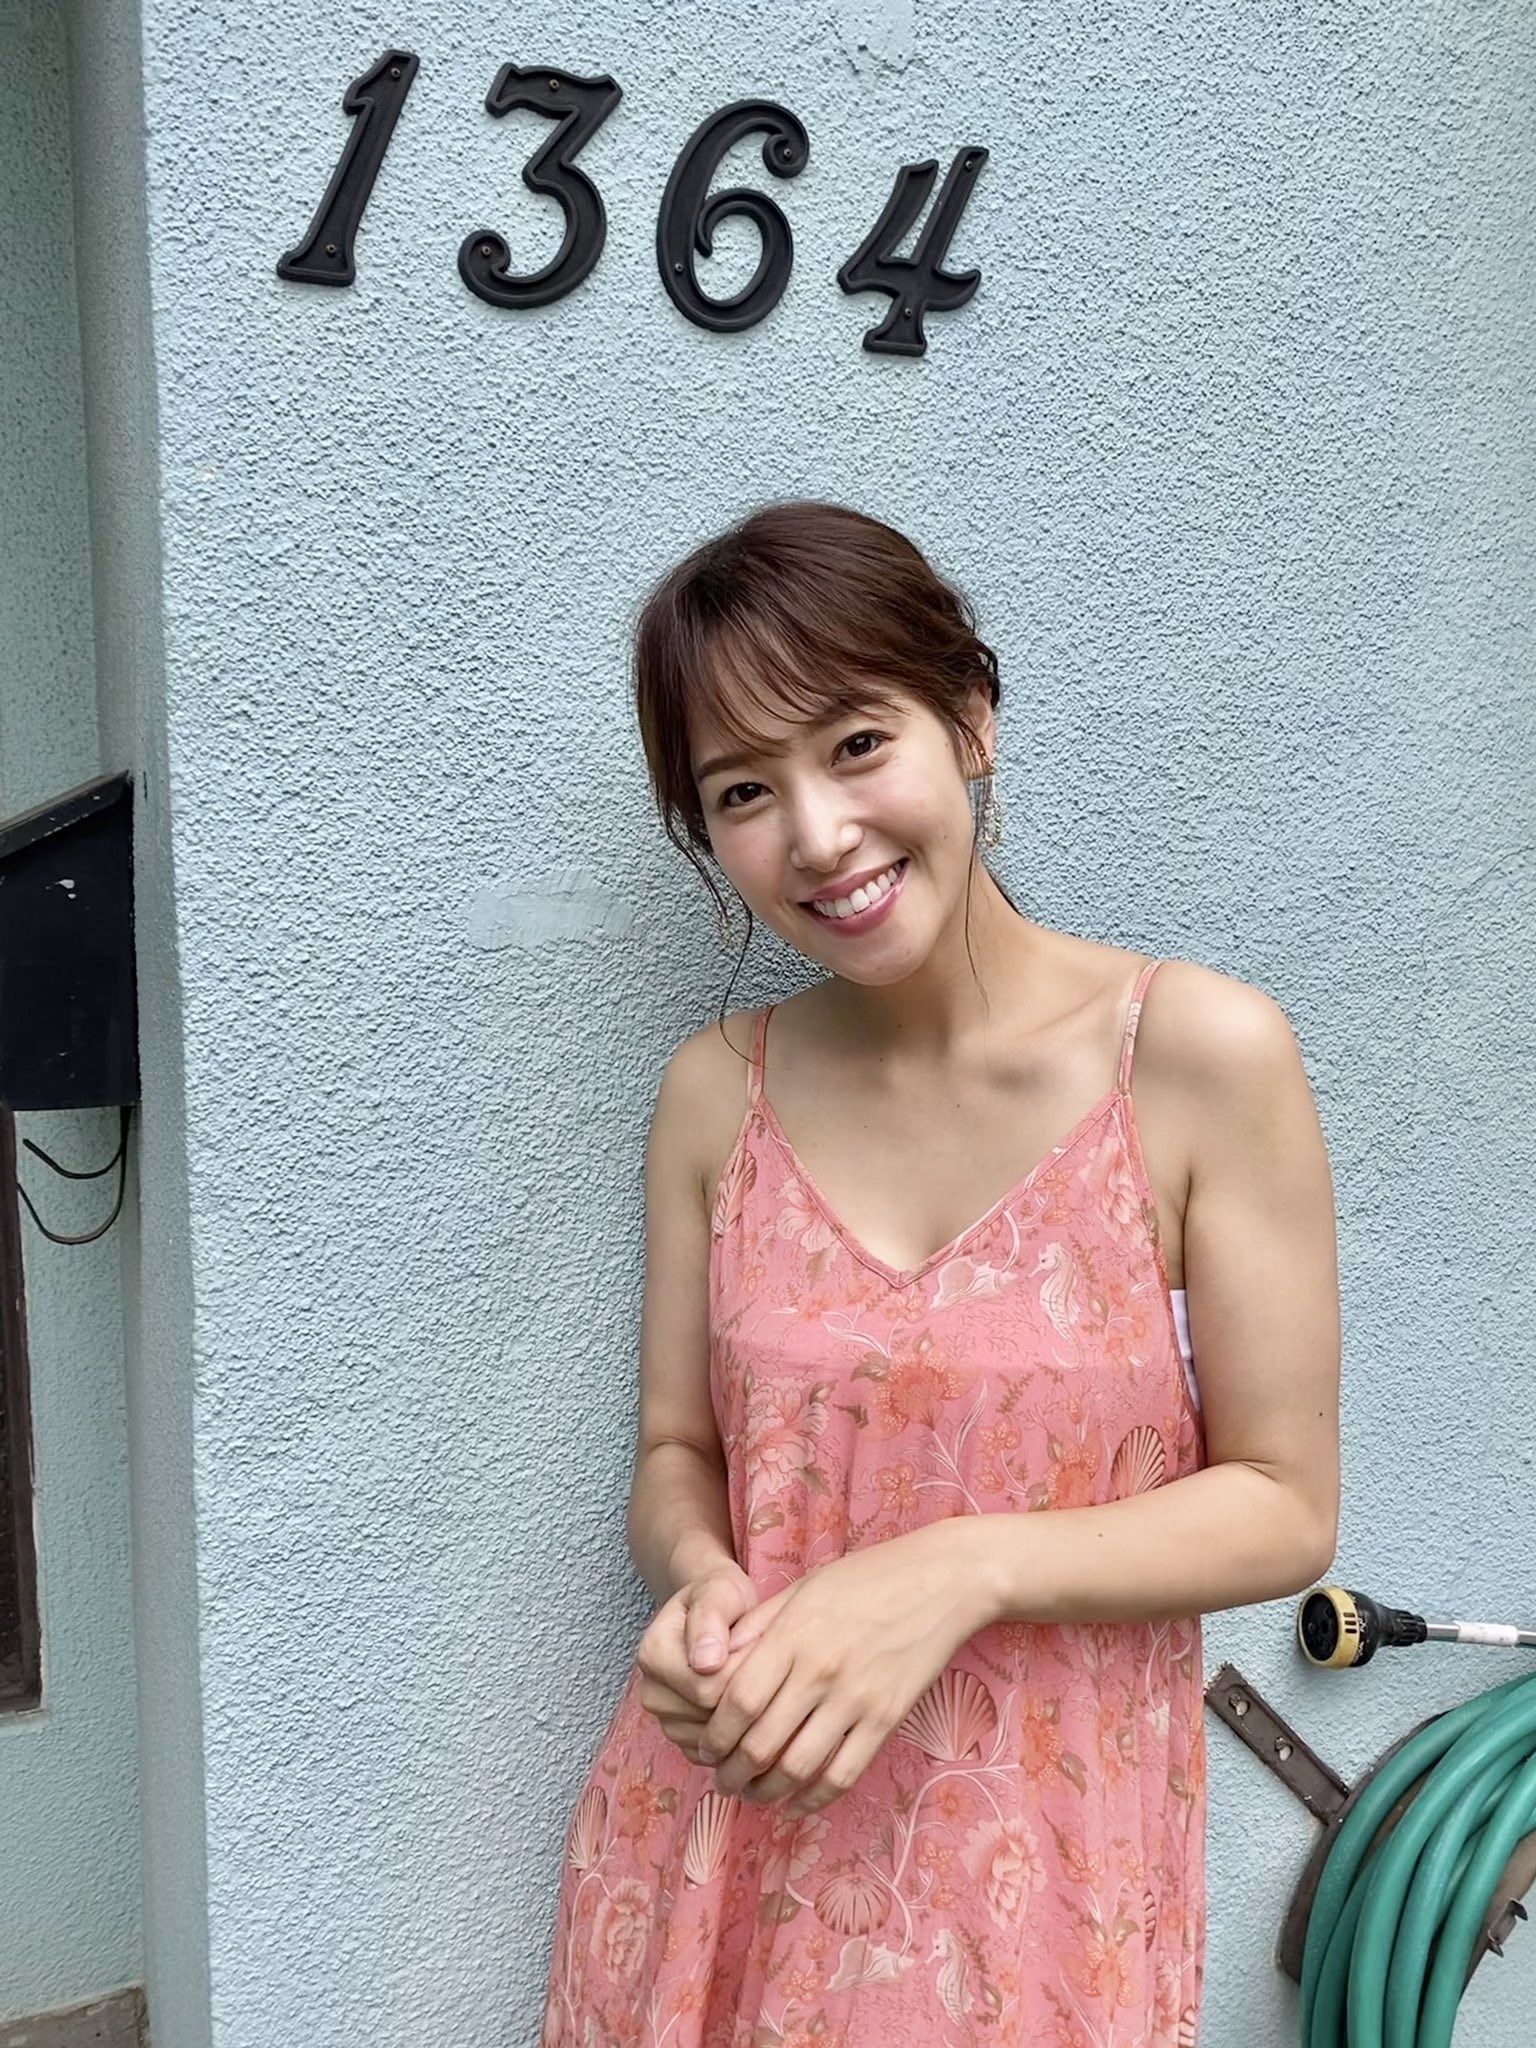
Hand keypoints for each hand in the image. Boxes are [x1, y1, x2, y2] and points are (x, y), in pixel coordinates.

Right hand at [635, 1564, 784, 1764]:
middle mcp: (652, 1692)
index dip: (743, 1675)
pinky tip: (746, 1705)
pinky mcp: (682, 1739)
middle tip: (761, 1664)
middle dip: (744, 1697)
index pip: (707, 1691)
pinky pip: (715, 1755)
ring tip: (752, 1681)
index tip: (759, 1647)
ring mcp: (665, 1720)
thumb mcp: (718, 1593)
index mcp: (653, 1655)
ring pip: (715, 1742)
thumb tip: (705, 1662)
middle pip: (711, 1720)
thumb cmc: (721, 1600)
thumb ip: (711, 1619)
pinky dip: (736, 1736)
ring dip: (743, 1718)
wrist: (716, 1613)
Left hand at [697, 1526, 987, 1815]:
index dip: (715, 1734)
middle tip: (721, 1779)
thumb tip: (711, 1667)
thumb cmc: (865, 1578)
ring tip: (752, 1794)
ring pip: (798, 1767)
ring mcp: (857, 1698)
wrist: (941, 1581)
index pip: (738, 1700)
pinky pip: (843, 1774)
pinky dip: (813, 1798)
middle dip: (732, 1771)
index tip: (705, 1747)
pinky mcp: (887, 1719)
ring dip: (766, 1791)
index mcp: (794, 1634)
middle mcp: (822, 1670)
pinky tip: (796, 1802)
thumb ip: (757, 1628)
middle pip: (761, 1742)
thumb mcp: (803, 1589)